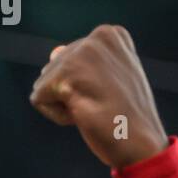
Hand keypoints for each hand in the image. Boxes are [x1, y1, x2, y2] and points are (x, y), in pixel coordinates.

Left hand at [30, 25, 167, 168]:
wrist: (139, 141)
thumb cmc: (125, 116)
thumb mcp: (106, 81)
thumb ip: (81, 64)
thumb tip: (54, 52)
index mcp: (109, 35)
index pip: (66, 60)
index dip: (80, 87)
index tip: (106, 95)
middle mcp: (95, 38)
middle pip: (52, 71)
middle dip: (69, 95)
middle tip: (100, 104)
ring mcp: (81, 54)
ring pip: (43, 86)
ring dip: (63, 106)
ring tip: (94, 109)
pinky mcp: (65, 75)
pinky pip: (38, 100)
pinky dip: (57, 115)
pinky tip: (83, 115)